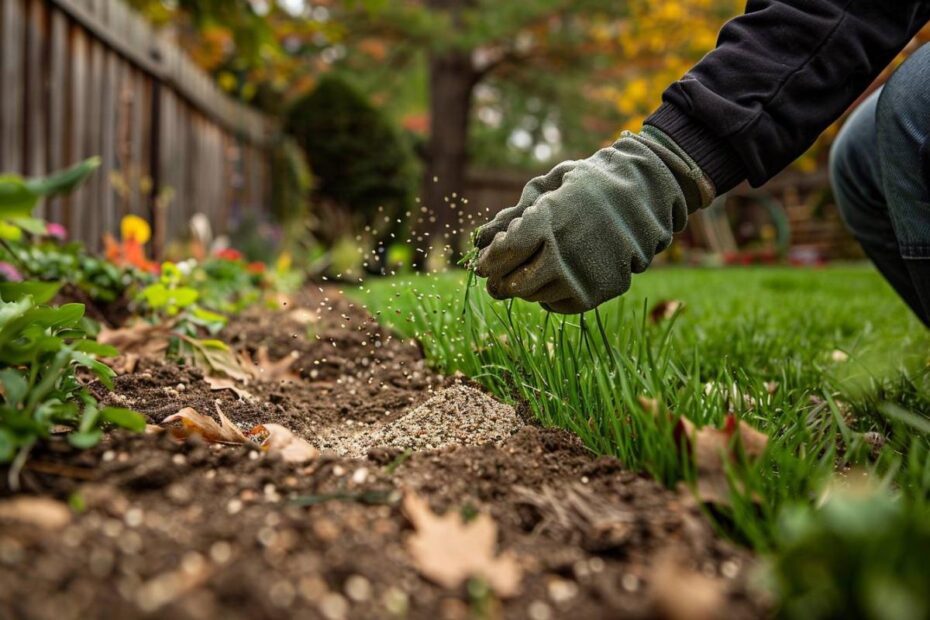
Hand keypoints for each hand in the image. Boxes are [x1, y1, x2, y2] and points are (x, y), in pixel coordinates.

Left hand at [474, 128, 713, 313]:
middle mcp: (561, 254)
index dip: (488, 261)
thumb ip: (513, 214)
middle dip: (499, 281)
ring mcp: (581, 277)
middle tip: (497, 277)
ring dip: (526, 287)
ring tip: (532, 270)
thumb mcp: (550, 186)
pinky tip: (555, 278)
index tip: (485, 262)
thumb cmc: (590, 186)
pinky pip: (558, 305)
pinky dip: (550, 296)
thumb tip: (479, 240)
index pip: (501, 256)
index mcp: (546, 222)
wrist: (646, 198)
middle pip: (513, 284)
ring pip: (534, 296)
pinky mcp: (596, 294)